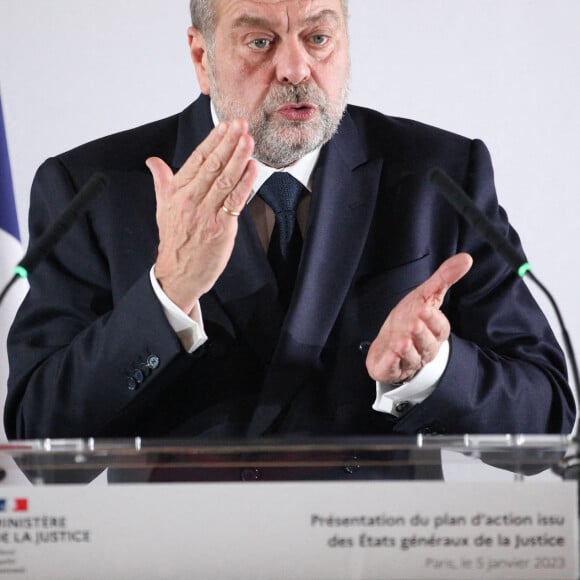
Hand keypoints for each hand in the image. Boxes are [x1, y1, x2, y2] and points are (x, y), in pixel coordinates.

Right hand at [146, 119, 257, 313]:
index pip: (196, 160)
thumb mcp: (162, 208)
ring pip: (224, 180)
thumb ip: (162, 182)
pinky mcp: (221, 228)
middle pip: (212, 166)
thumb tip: (153, 161)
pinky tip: (253, 168)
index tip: (226, 125)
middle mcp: (190, 201)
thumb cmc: (174, 240)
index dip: (212, 140)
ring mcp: (206, 214)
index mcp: (176, 192)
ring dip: (238, 158)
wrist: (178, 273)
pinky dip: (245, 183)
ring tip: (249, 140)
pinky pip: (235, 201)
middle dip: (228, 143)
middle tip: (241, 124)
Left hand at [366, 253, 472, 383]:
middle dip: (420, 334)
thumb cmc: (409, 318)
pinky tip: (391, 357)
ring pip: (411, 357)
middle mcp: (423, 348)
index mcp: (434, 331)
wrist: (389, 343)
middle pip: (426, 343)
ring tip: (402, 341)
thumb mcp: (424, 296)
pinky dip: (392, 364)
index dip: (432, 318)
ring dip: (406, 350)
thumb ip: (443, 279)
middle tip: (414, 323)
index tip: (425, 308)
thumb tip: (466, 258)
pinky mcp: (391, 369)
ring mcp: (408, 360)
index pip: (439, 327)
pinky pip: (394, 369)